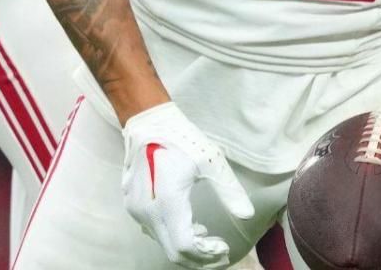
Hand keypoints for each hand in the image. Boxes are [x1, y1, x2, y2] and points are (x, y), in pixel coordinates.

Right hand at [121, 103, 254, 269]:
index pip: (185, 246)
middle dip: (199, 258)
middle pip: (173, 252)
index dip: (207, 254)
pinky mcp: (133, 206)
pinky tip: (191, 226)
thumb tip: (247, 215)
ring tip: (209, 239)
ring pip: (163, 243)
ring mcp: (137, 210)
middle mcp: (147, 212)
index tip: (225, 248)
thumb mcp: (211, 163)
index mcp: (168, 202)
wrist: (148, 123)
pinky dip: (173, 236)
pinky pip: (154, 231)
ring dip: (187, 247)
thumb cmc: (181, 140)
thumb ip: (229, 191)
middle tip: (221, 254)